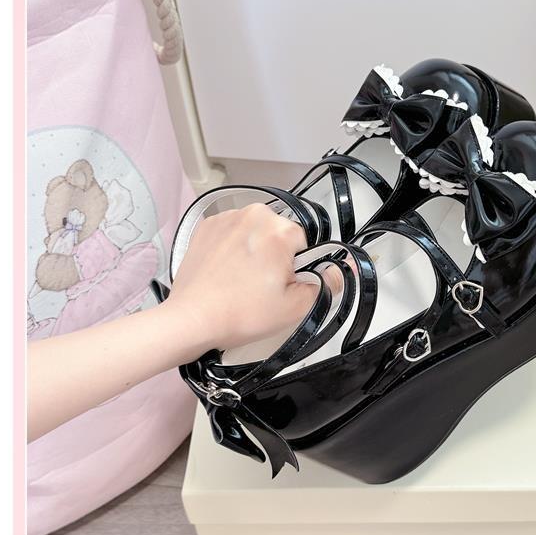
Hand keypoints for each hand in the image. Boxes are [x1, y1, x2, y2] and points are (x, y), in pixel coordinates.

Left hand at [164, 203, 322, 351]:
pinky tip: (228, 272)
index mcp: (279, 229)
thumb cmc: (237, 313)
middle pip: (281, 234)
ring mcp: (228, 218)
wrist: (192, 319)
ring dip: (255, 251)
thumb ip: (328, 283)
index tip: (284, 283)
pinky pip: (233, 232)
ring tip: (243, 281)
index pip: (306, 243)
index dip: (299, 267)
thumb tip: (343, 268)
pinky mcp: (208, 226)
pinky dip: (234, 248)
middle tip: (263, 286)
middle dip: (277, 256)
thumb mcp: (296, 305)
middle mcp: (254, 215)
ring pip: (256, 232)